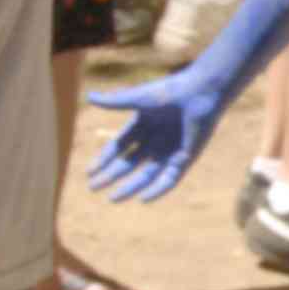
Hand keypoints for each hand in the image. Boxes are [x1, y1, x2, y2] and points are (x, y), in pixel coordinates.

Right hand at [86, 73, 222, 202]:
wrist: (199, 93)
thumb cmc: (171, 90)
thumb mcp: (138, 99)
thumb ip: (115, 102)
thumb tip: (88, 97)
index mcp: (143, 124)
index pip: (119, 146)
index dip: (104, 159)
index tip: (89, 172)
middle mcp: (155, 139)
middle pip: (129, 162)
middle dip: (111, 175)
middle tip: (93, 188)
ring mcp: (170, 150)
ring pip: (147, 174)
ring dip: (130, 187)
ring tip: (113, 198)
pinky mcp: (186, 158)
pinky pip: (170, 178)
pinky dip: (157, 189)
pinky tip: (143, 199)